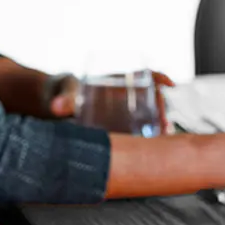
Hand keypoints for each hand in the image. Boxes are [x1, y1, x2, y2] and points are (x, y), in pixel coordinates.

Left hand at [53, 71, 175, 133]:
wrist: (62, 104)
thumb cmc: (68, 91)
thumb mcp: (67, 93)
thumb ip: (64, 100)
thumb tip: (55, 107)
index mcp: (119, 80)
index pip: (145, 74)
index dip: (159, 77)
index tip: (169, 84)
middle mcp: (129, 94)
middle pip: (154, 98)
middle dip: (162, 109)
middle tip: (163, 124)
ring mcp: (129, 110)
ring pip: (152, 115)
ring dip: (160, 124)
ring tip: (161, 137)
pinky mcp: (125, 126)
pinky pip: (143, 130)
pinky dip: (152, 137)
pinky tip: (154, 149)